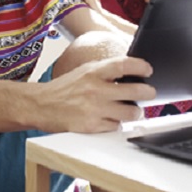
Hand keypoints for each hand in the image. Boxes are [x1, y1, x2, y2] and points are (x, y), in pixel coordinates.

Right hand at [41, 56, 155, 132]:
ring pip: (130, 113)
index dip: (140, 67)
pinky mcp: (91, 126)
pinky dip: (117, 124)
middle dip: (148, 93)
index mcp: (93, 72)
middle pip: (134, 91)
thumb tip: (131, 72)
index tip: (148, 70)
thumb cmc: (64, 88)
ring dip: (135, 112)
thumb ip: (105, 71)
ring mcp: (94, 109)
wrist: (41, 105)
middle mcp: (95, 90)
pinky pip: (116, 127)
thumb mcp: (84, 71)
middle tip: (150, 93)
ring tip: (132, 110)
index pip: (124, 65)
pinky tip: (112, 119)